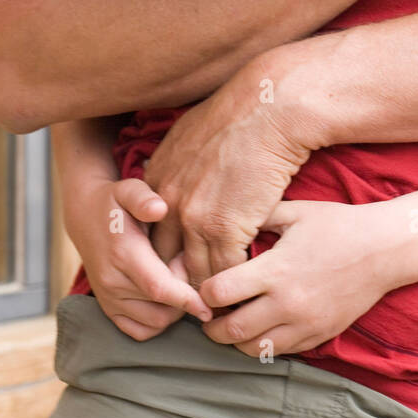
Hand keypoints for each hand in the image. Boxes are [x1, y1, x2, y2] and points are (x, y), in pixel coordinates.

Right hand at [64, 176, 211, 337]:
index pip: (159, 288)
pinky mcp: (108, 309)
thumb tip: (160, 208)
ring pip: (153, 324)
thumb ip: (143, 198)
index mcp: (123, 254)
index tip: (209, 306)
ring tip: (178, 281)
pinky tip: (167, 300)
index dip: (187, 300)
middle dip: (185, 300)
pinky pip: (139, 331)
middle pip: (160, 311)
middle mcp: (113, 282)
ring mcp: (109, 299)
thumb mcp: (129, 190)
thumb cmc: (115, 203)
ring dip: (174, 312)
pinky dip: (158, 323)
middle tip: (188, 270)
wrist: (84, 217)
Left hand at [143, 59, 310, 287]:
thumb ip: (177, 162)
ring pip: (193, 272)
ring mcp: (192, 217)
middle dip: (178, 282)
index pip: (150, 233)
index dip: (165, 254)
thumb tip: (178, 172)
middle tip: (193, 302)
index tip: (178, 269)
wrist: (268, 108)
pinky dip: (232, 286)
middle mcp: (167, 202)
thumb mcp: (190, 133)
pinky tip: (243, 294)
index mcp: (157, 179)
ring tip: (219, 310)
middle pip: (163, 259)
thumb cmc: (240, 114)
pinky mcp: (224, 228)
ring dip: (206, 293)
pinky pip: (223, 271)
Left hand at [199, 199, 396, 355]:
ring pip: (252, 349)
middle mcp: (287, 303)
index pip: (219, 293)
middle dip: (211, 326)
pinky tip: (262, 326)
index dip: (204, 291)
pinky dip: (263, 344)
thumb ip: (257, 220)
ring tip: (233, 323)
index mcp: (275, 270)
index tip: (206, 285)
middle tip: (208, 316)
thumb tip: (226, 224)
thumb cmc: (337, 225)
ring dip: (235, 340)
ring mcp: (304, 324)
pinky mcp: (319, 336)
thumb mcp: (294, 212)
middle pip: (230, 331)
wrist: (383, 250)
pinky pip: (280, 352)